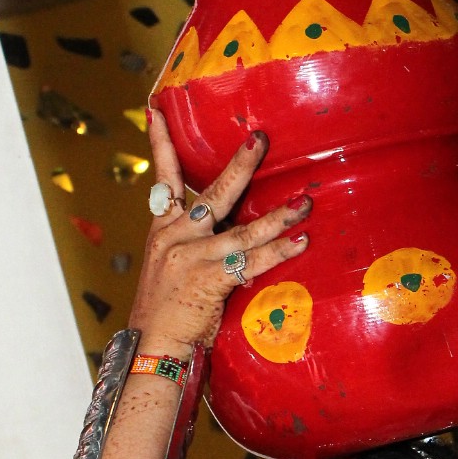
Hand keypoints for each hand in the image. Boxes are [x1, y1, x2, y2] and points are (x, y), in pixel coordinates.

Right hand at [127, 111, 308, 353]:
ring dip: (278, 215)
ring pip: (242, 228)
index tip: (157, 110)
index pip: (163, 178)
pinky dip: (279, 251)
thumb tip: (233, 227)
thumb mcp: (171, 268)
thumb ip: (196, 243)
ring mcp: (190, 257)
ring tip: (305, 202)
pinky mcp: (207, 280)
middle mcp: (174, 236)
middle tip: (261, 139)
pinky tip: (301, 241)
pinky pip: (251, 260)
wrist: (151, 348)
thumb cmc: (168, 312)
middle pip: (212, 193)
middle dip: (241, 164)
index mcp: (163, 230)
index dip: (161, 143)